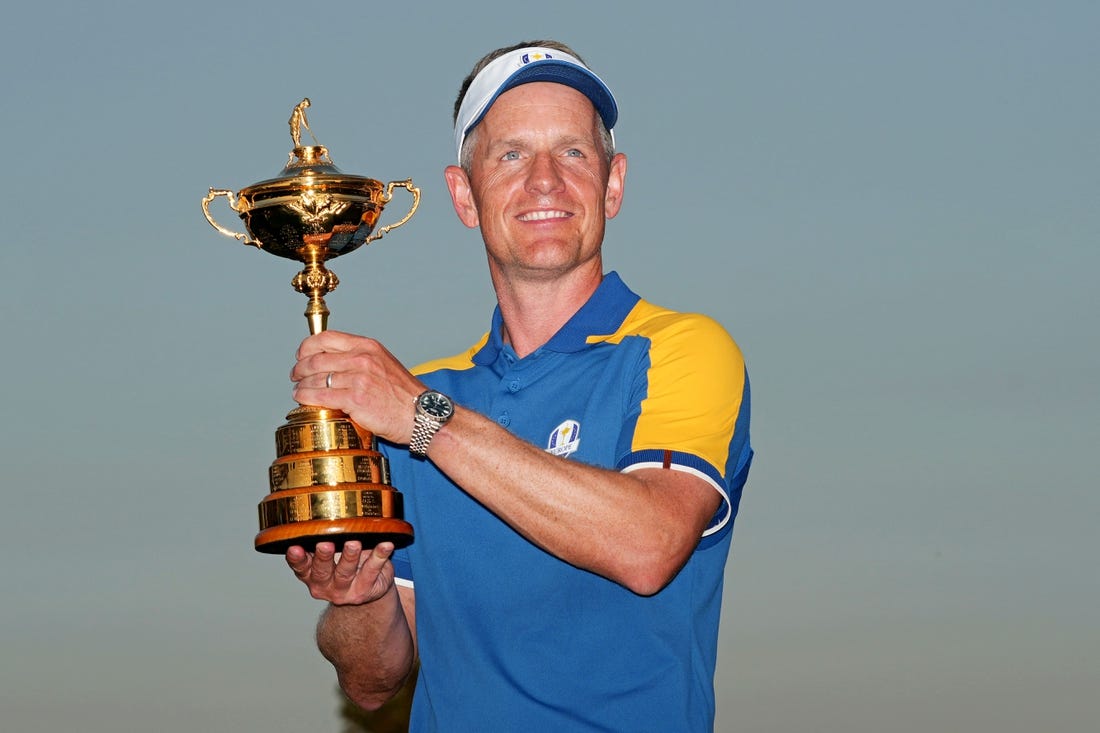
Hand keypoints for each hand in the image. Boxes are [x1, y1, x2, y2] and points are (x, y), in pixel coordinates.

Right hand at [286, 541, 397, 605]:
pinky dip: (380, 555)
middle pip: (322, 571)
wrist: (367, 589)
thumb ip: (321, 540)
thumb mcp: (327, 557)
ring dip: (350, 556)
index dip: (296, 559)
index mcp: (311, 575)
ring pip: (347, 572)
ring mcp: (345, 590)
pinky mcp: (366, 589)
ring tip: (354, 543)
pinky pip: (373, 570)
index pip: (301, 567)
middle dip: (323, 556)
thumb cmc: (344, 565)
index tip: (294, 547)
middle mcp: (325, 585)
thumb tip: (321, 511)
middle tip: (325, 544)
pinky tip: (386, 544)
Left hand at [290, 330, 424, 442]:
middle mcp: (361, 359)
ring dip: (301, 385)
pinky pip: (320, 396)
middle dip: (299, 368)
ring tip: (299, 391)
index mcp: (367, 347)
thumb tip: (333, 362)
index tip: (301, 356)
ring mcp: (358, 379)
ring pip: (315, 379)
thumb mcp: (384, 363)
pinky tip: (303, 399)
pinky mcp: (355, 400)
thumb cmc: (405, 394)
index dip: (307, 347)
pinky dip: (306, 397)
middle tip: (296, 376)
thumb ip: (360, 359)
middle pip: (316, 359)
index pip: (326, 338)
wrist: (422, 415)